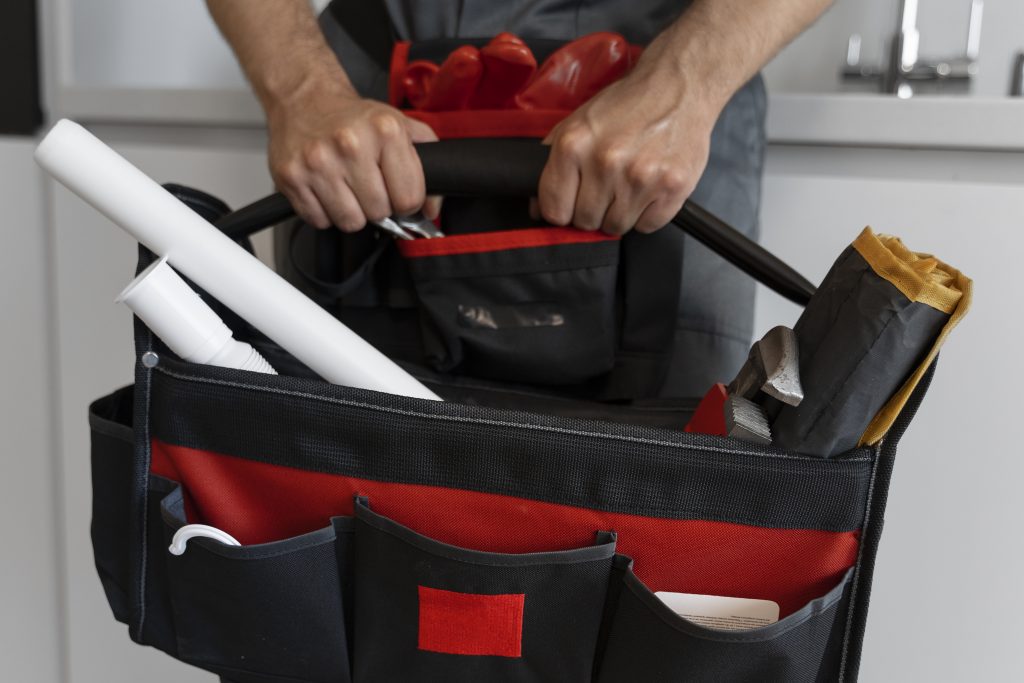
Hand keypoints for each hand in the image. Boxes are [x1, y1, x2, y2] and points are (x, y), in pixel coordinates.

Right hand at [267, 78, 438, 230]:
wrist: (304, 98)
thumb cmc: (354, 117)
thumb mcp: (401, 125)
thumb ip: (429, 164)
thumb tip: (433, 210)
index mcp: (385, 130)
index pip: (409, 198)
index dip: (406, 200)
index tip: (397, 190)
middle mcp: (351, 144)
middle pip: (379, 213)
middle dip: (378, 205)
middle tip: (368, 184)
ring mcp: (318, 162)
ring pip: (350, 222)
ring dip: (352, 211)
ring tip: (346, 186)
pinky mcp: (291, 177)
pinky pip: (319, 221)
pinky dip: (324, 212)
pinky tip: (325, 187)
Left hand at [537, 59, 716, 235]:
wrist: (678, 84)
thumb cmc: (627, 104)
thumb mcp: (578, 122)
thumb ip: (553, 163)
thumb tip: (539, 208)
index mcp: (574, 145)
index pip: (554, 210)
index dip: (563, 211)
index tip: (572, 203)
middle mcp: (606, 162)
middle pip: (585, 221)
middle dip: (593, 210)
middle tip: (607, 186)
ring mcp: (641, 177)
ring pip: (616, 227)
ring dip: (621, 212)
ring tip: (630, 183)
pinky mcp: (672, 187)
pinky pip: (648, 225)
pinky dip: (648, 213)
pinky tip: (650, 186)